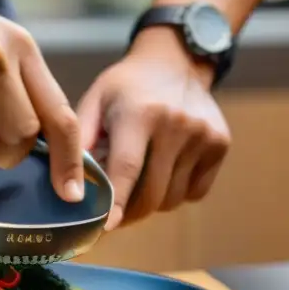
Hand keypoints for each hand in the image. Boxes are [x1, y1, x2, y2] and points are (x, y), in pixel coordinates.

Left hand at [76, 27, 230, 228]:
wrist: (176, 61)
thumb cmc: (126, 87)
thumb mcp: (96, 100)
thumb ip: (80, 139)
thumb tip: (68, 184)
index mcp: (140, 113)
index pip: (127, 168)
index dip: (116, 202)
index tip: (106, 227)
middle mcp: (176, 125)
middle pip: (152, 192)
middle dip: (129, 212)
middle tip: (112, 213)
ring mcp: (203, 136)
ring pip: (172, 198)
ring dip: (151, 201)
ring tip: (137, 181)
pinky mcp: (220, 144)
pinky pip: (194, 192)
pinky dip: (175, 192)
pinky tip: (163, 170)